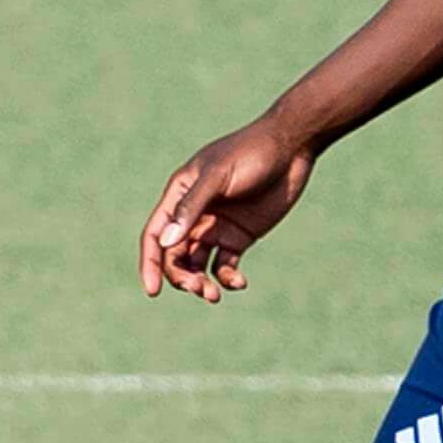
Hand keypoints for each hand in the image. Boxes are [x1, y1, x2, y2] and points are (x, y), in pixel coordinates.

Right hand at [143, 119, 313, 302]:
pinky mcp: (239, 237)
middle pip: (175, 256)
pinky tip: (239, 282)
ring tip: (214, 295)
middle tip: (200, 290)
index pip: (154, 235)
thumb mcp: (218, 177)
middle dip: (182, 277)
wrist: (292, 147)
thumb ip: (191, 208)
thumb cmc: (250, 154)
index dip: (150, 264)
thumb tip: (165, 242)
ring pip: (197, 264)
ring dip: (201, 282)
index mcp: (179, 196)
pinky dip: (227, 277)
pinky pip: (225, 265)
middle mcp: (193, 215)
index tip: (153, 291)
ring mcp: (216, 227)